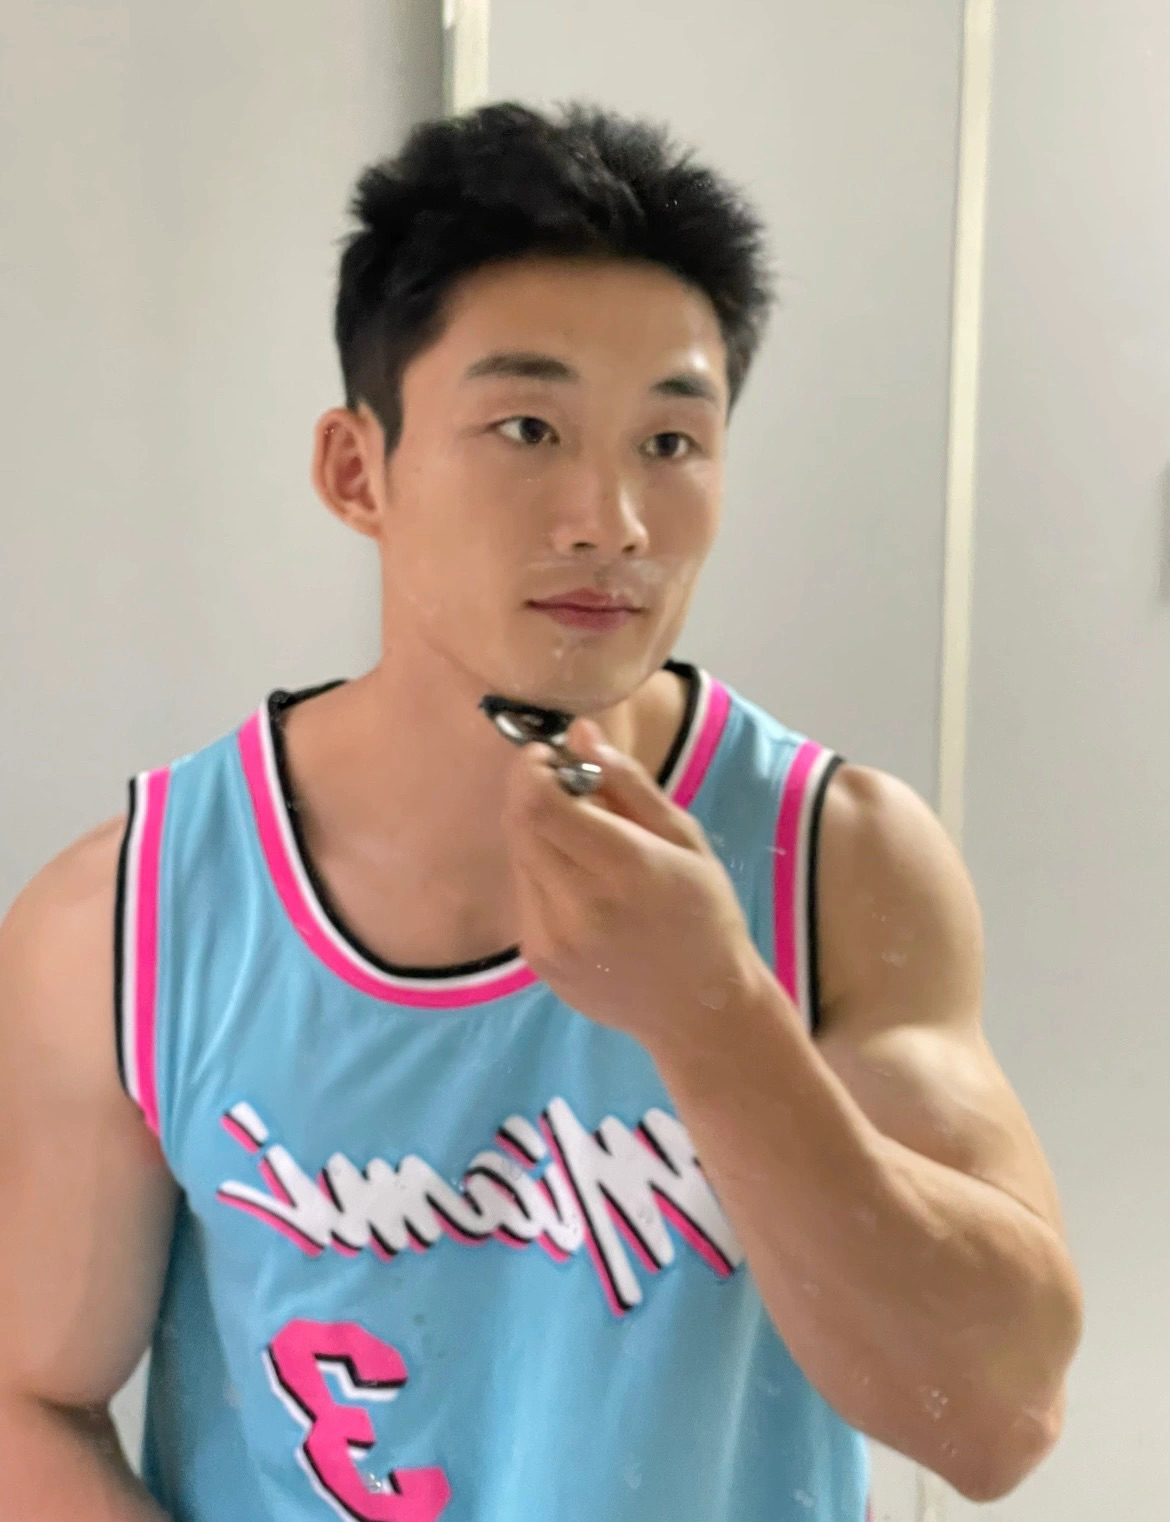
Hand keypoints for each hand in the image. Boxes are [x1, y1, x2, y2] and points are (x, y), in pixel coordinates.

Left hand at [503, 717, 765, 1044]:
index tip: (550, 756)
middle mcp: (578, 905)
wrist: (698, 1010)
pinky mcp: (538, 959)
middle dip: (531, 792)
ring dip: (535, 832)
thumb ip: (628, 784)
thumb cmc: (704, 915)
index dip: (533, 769)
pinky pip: (523, 894)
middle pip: (520, 824)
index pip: (541, 803)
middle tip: (562, 785)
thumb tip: (578, 732)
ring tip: (579, 837)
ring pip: (517, 857)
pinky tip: (578, 881)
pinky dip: (539, 871)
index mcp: (624, 868)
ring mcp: (551, 938)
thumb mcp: (684, 838)